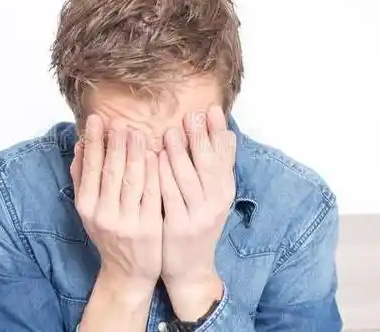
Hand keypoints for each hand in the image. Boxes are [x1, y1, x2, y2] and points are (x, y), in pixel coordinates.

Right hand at [71, 114, 162, 293]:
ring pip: (133, 180)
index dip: (95, 142)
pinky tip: (156, 155)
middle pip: (111, 171)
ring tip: (138, 132)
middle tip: (120, 121)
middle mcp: (104, 215)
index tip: (98, 119)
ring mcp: (128, 222)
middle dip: (116, 143)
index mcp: (86, 208)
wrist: (127, 272)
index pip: (91, 168)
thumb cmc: (107, 234)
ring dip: (136, 153)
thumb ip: (83, 178)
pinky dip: (154, 172)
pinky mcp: (150, 227)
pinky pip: (152, 194)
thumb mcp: (89, 210)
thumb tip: (80, 145)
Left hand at [159, 105, 236, 320]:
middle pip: (209, 164)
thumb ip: (214, 166)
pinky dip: (162, 175)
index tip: (210, 110)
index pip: (226, 156)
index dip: (219, 132)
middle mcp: (216, 202)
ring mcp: (198, 215)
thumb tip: (224, 133)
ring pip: (188, 178)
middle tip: (190, 115)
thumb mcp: (212, 196)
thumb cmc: (196, 223)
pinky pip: (169, 195)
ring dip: (179, 153)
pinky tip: (154, 159)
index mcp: (225, 191)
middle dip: (200, 137)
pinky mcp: (179, 226)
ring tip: (169, 132)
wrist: (190, 268)